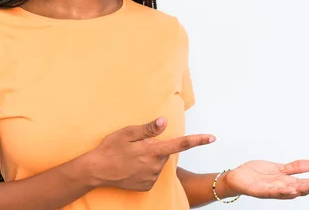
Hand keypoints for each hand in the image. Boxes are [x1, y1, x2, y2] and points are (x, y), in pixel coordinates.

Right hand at [88, 117, 215, 191]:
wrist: (97, 171)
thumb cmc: (110, 148)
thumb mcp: (127, 133)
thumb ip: (148, 129)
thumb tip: (164, 122)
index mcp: (152, 151)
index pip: (180, 144)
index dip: (197, 140)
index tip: (212, 138)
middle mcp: (154, 166)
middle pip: (165, 152)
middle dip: (156, 147)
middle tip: (137, 145)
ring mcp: (151, 178)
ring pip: (158, 163)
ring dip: (150, 158)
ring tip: (131, 157)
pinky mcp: (146, 186)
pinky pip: (152, 173)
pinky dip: (145, 168)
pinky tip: (132, 167)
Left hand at [224, 160, 308, 198]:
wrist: (238, 177)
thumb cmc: (258, 174)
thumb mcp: (280, 168)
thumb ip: (296, 167)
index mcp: (290, 182)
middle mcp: (284, 189)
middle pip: (305, 188)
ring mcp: (274, 190)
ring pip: (292, 191)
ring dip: (303, 189)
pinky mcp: (262, 191)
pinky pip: (274, 191)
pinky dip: (283, 191)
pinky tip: (291, 188)